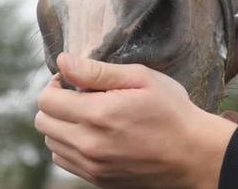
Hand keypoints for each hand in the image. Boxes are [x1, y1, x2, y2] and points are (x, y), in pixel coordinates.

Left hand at [35, 53, 237, 188]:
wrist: (194, 155)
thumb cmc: (172, 112)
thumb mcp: (141, 79)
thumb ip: (97, 71)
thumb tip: (63, 61)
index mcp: (98, 115)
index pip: (47, 100)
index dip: (55, 84)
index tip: (70, 80)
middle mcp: (89, 144)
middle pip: (44, 122)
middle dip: (54, 103)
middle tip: (77, 95)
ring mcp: (93, 166)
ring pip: (51, 143)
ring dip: (60, 125)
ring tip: (85, 115)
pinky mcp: (98, 179)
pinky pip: (65, 161)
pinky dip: (69, 145)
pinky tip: (90, 134)